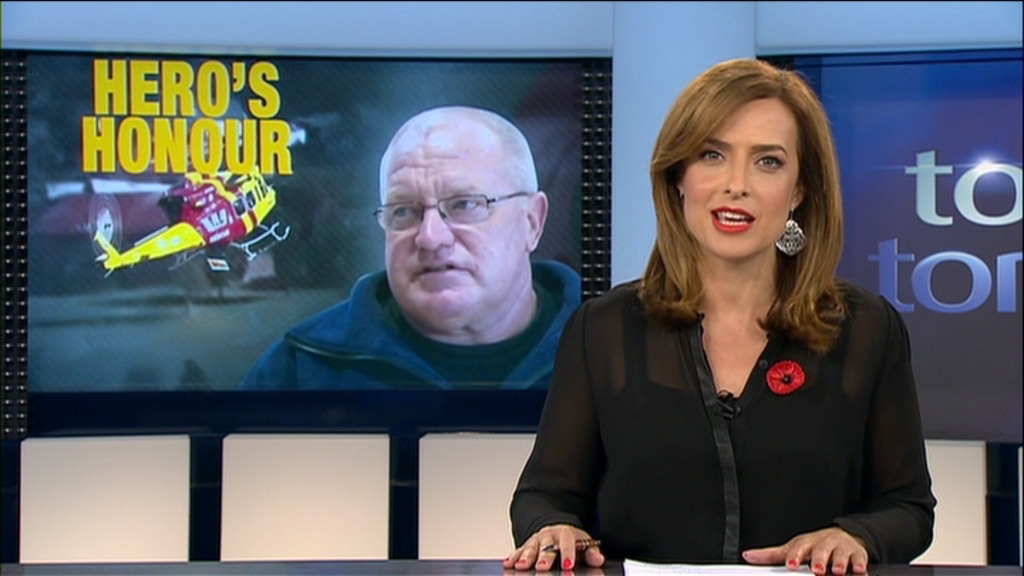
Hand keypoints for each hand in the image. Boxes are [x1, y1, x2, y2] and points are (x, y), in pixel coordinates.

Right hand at [502, 523, 604, 571]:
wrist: (558, 531)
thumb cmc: (572, 541)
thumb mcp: (585, 544)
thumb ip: (592, 553)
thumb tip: (598, 559)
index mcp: (565, 534)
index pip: (567, 544)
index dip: (568, 555)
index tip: (568, 566)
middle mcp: (549, 536)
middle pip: (546, 546)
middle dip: (544, 558)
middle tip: (543, 567)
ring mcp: (537, 540)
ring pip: (530, 548)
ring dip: (525, 558)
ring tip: (522, 566)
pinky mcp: (527, 545)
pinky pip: (518, 550)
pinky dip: (513, 557)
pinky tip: (509, 563)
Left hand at [741, 527, 868, 574]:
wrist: (842, 537)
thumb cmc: (813, 547)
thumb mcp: (793, 548)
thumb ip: (771, 555)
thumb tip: (748, 556)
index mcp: (806, 544)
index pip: (799, 549)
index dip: (795, 556)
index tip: (791, 564)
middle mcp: (823, 545)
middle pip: (821, 551)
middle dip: (819, 560)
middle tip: (816, 569)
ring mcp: (841, 549)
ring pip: (841, 555)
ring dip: (839, 563)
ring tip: (837, 571)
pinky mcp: (857, 555)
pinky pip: (860, 560)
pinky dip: (860, 566)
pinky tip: (859, 571)